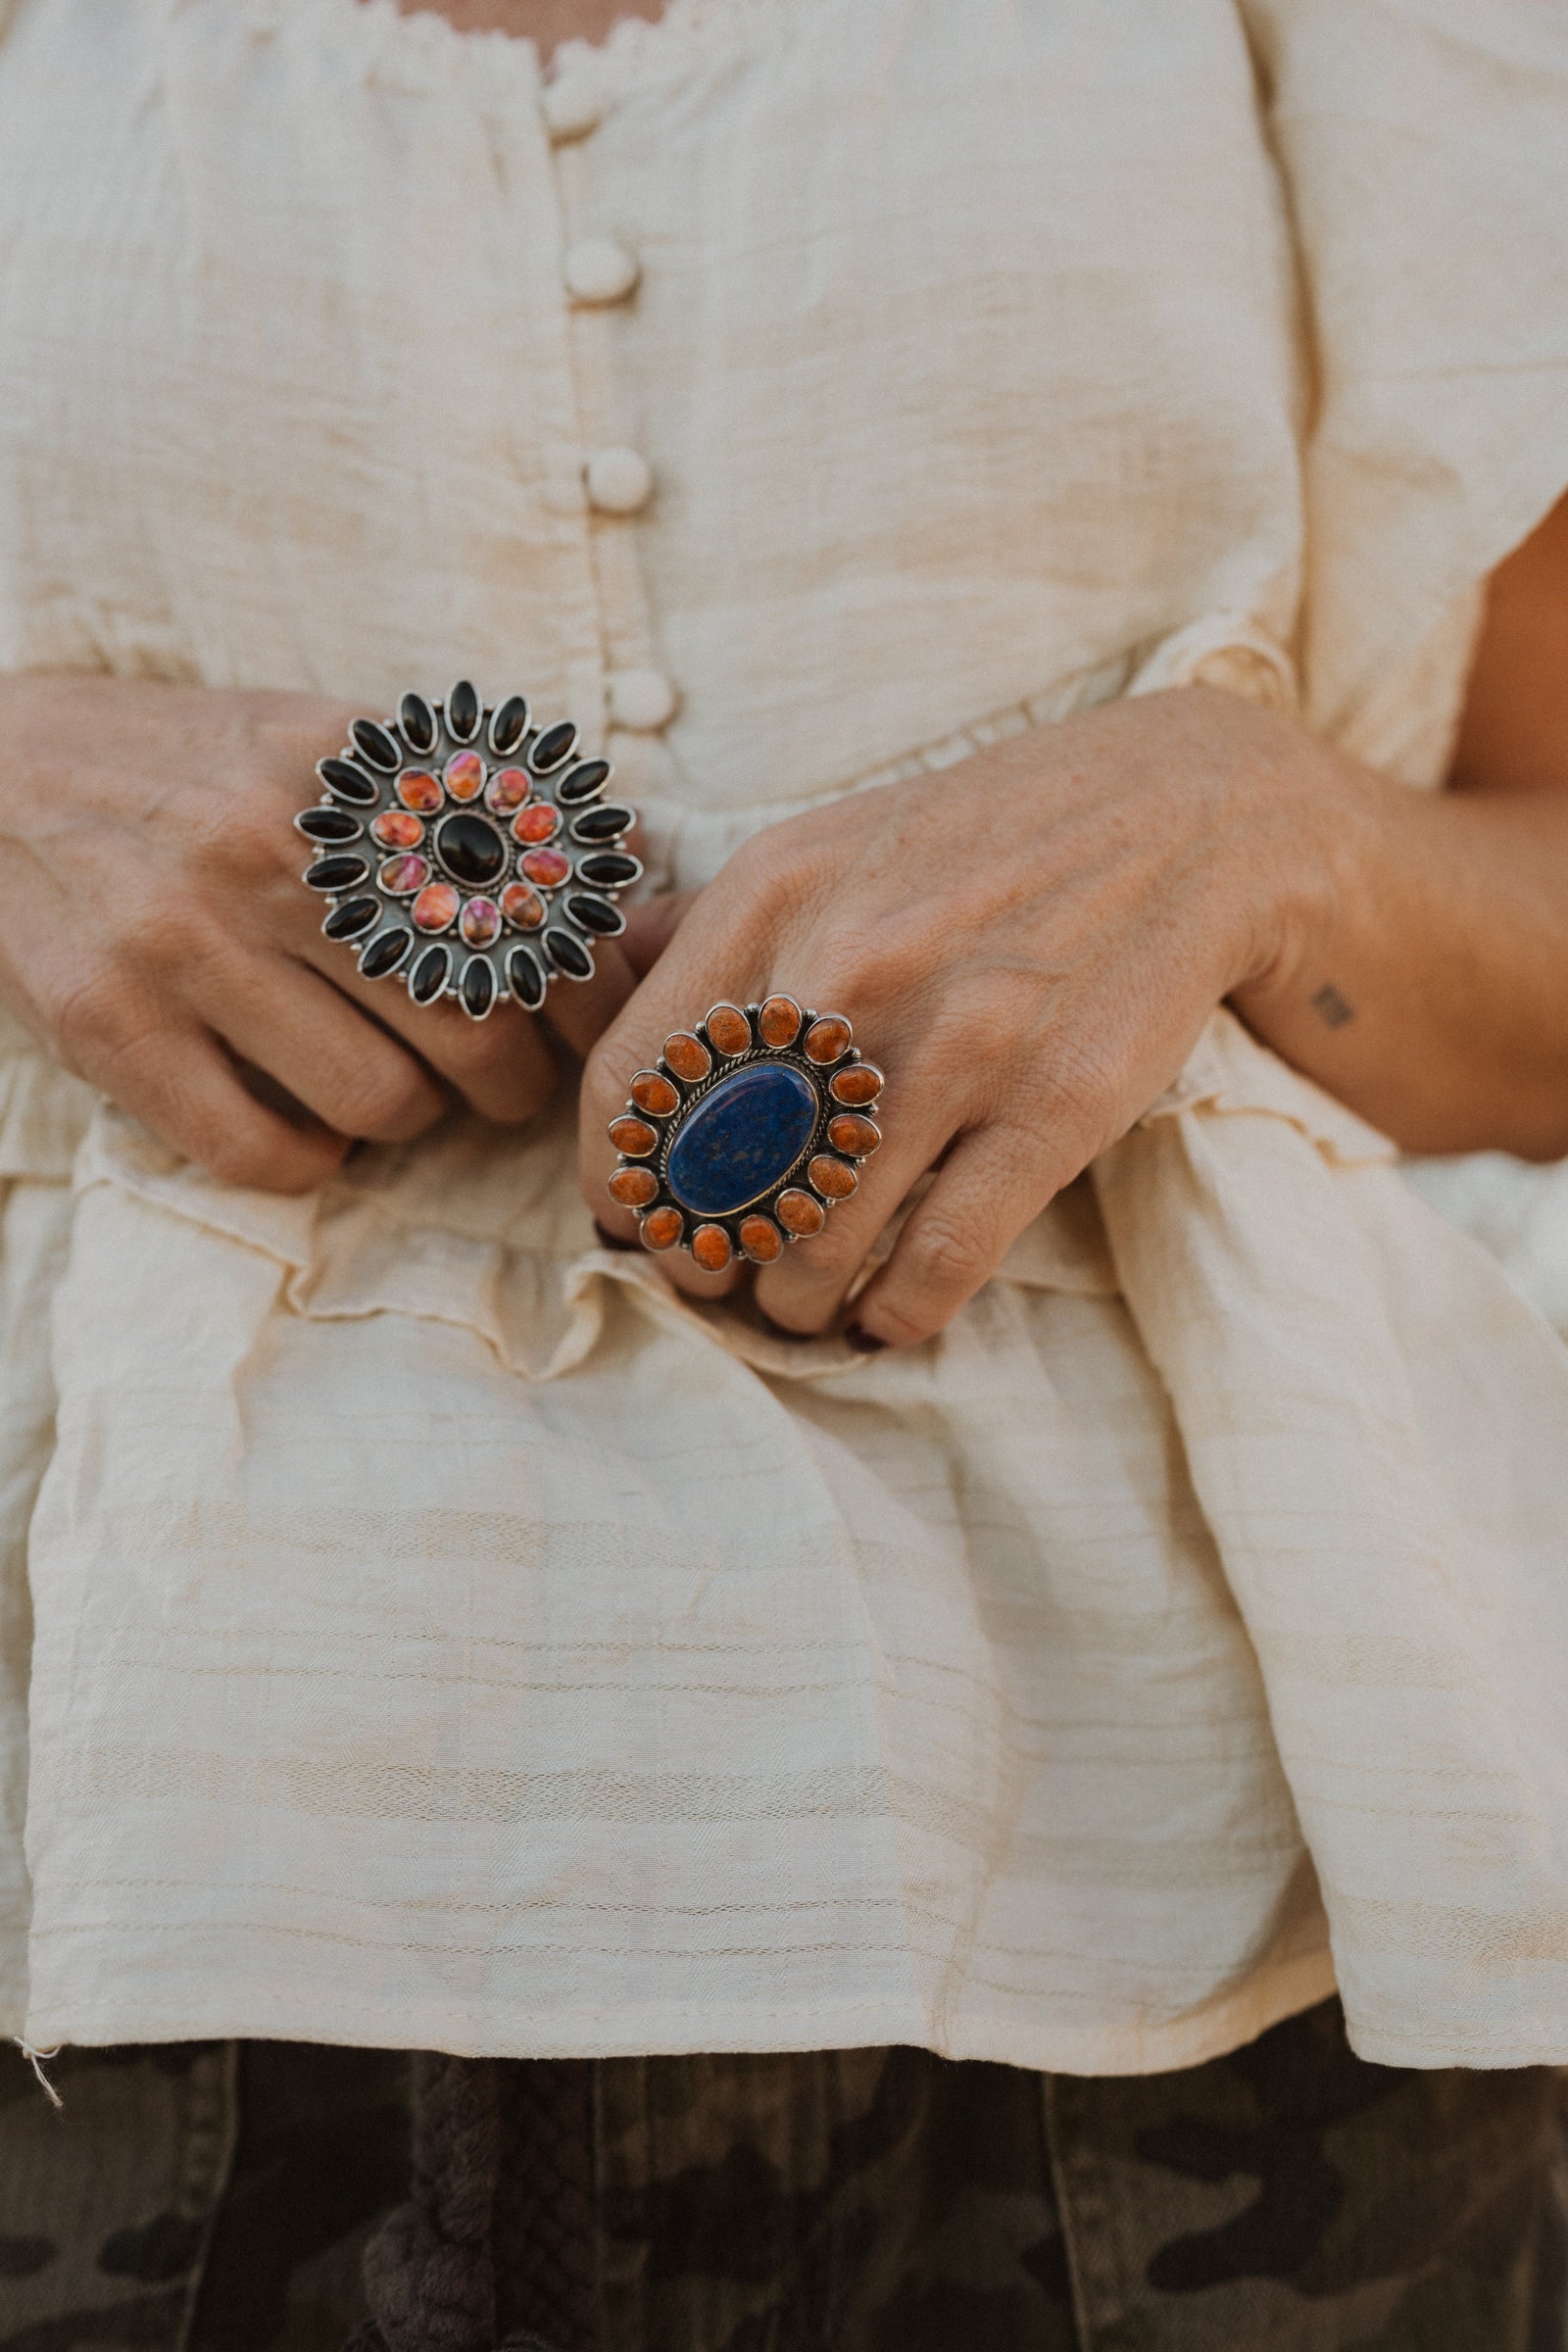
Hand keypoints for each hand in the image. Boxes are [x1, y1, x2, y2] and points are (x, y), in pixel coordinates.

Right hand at [0, 673, 636, 1189]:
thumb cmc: (191, 771)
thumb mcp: (324, 748)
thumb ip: (454, 806)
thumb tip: (613, 881)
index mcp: (346, 773)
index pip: (529, 917)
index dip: (585, 997)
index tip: (591, 1028)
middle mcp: (268, 852)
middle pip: (473, 1029)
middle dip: (512, 1083)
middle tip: (501, 1083)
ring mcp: (181, 942)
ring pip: (380, 1103)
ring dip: (409, 1123)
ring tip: (392, 1092)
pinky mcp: (107, 1024)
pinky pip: (261, 1153)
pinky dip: (310, 1164)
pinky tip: (308, 1129)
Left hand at [582, 688, 1337, 1344]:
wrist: (1184, 814)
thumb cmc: (983, 847)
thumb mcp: (827, 846)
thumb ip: (709, 925)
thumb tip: (603, 990)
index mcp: (771, 898)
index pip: (628, 1086)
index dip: (617, 1185)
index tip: (639, 1220)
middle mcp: (849, 969)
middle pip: (712, 1183)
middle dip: (705, 1260)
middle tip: (724, 1277)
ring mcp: (957, 1042)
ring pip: (817, 1242)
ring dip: (795, 1301)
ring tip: (804, 1301)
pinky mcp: (1055, 1106)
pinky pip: (939, 1263)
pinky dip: (897, 1313)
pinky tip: (890, 1313)